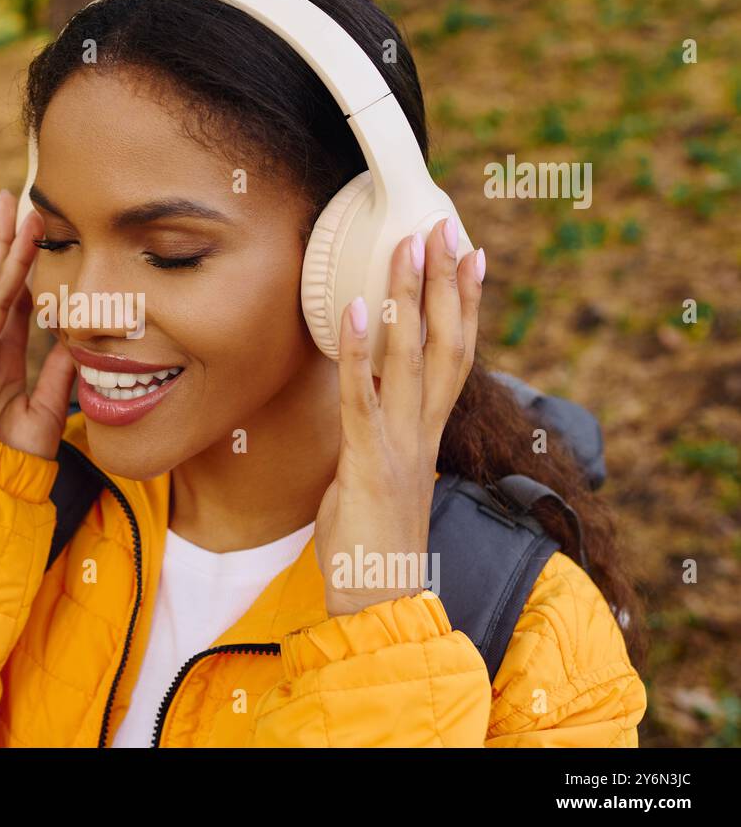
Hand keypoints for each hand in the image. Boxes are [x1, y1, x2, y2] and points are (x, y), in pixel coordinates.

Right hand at [0, 188, 77, 458]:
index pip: (18, 299)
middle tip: (16, 200)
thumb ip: (58, 371)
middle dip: (7, 243)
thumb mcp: (51, 406)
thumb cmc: (20, 456)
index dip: (28, 266)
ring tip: (12, 218)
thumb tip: (77, 335)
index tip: (41, 230)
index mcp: (8, 357)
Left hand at [314, 216, 484, 617]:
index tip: (470, 255)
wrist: (378, 600)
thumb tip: (369, 403)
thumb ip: (380, 432)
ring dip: (408, 299)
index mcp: (428, 430)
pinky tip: (356, 311)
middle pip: (444, 342)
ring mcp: (399, 443)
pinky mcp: (367, 460)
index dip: (464, 302)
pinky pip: (363, 398)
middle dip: (444, 282)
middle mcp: (423, 430)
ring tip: (406, 247)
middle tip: (444, 226)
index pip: (455, 353)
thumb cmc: (372, 538)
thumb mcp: (381, 472)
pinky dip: (360, 354)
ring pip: (410, 358)